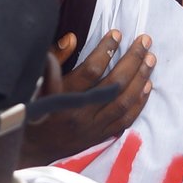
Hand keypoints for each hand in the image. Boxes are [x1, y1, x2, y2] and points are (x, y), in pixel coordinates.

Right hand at [21, 31, 154, 164]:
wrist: (31, 148)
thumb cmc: (32, 110)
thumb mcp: (35, 83)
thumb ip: (53, 61)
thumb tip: (72, 38)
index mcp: (62, 98)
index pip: (91, 71)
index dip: (106, 50)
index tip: (117, 34)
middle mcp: (80, 114)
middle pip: (113, 85)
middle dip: (132, 60)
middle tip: (144, 41)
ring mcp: (92, 128)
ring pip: (123, 102)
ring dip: (140, 79)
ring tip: (150, 59)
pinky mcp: (99, 137)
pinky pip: (125, 120)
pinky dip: (139, 103)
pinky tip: (147, 86)